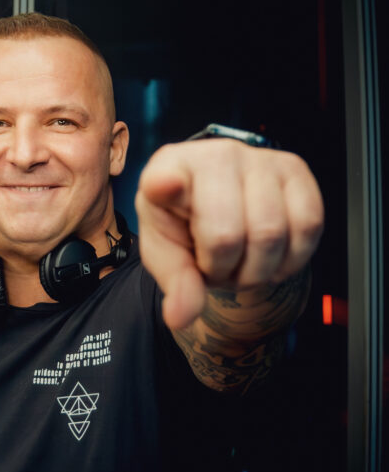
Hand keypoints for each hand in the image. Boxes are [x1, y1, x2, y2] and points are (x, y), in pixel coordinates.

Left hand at [135, 139, 324, 329]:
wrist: (226, 212)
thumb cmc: (187, 228)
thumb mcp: (168, 254)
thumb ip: (175, 283)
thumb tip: (181, 316)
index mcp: (167, 171)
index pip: (165, 177)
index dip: (166, 184)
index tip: (163, 186)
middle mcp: (215, 154)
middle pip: (226, 235)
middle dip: (224, 270)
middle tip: (217, 266)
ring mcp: (260, 158)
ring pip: (270, 235)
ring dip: (257, 269)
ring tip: (241, 260)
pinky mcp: (296, 170)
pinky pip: (307, 227)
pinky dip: (290, 258)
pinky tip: (271, 254)